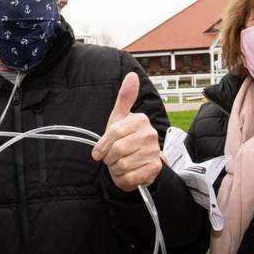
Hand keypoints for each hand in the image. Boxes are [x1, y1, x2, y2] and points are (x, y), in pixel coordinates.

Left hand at [91, 72, 162, 191]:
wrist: (136, 163)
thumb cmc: (124, 139)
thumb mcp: (119, 118)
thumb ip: (125, 97)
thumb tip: (132, 75)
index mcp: (140, 120)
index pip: (113, 132)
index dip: (102, 145)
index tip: (98, 152)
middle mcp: (150, 134)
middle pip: (117, 150)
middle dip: (109, 158)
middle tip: (112, 158)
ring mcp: (154, 151)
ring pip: (123, 164)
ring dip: (116, 168)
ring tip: (121, 164)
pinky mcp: (155, 168)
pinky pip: (131, 176)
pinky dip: (124, 178)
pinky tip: (128, 172)